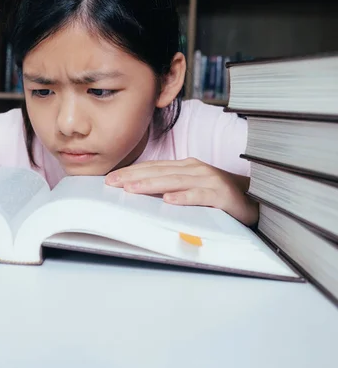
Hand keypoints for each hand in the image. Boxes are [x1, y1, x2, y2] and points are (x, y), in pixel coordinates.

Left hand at [105, 158, 258, 225]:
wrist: (256, 199)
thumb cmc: (219, 195)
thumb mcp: (191, 187)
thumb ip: (170, 187)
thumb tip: (140, 191)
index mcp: (186, 167)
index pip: (153, 168)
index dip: (132, 172)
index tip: (111, 179)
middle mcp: (196, 169)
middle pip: (159, 172)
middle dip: (134, 177)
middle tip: (112, 183)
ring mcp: (209, 180)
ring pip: (175, 182)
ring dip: (152, 184)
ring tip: (132, 189)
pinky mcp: (222, 195)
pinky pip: (200, 196)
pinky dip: (184, 197)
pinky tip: (169, 201)